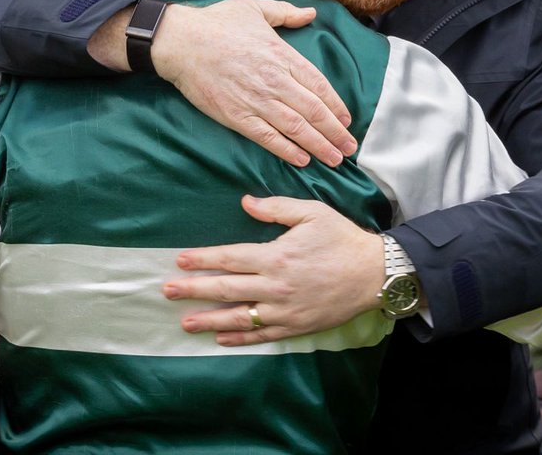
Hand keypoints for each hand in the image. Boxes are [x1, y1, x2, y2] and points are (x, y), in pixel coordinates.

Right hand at [151, 0, 356, 166]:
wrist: (182, 42)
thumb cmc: (218, 22)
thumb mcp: (255, 7)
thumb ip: (286, 13)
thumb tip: (310, 14)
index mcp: (282, 55)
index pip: (320, 85)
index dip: (337, 106)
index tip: (348, 120)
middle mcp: (275, 80)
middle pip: (314, 111)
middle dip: (336, 133)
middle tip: (350, 148)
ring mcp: (256, 100)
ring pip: (296, 128)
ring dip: (319, 146)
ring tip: (334, 159)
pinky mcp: (236, 116)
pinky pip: (267, 137)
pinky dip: (287, 151)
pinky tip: (302, 160)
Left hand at [162, 195, 383, 345]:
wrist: (374, 273)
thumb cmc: (342, 238)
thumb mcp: (312, 213)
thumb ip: (276, 208)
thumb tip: (245, 202)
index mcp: (276, 255)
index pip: (230, 257)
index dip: (202, 259)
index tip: (179, 260)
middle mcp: (276, 285)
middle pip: (226, 289)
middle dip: (194, 290)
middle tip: (167, 292)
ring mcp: (285, 309)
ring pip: (240, 317)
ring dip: (210, 320)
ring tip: (186, 323)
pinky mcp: (296, 326)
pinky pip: (263, 334)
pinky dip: (240, 337)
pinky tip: (222, 338)